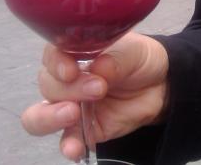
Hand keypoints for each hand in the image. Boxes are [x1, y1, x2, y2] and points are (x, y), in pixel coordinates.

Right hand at [21, 32, 168, 160]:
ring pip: (40, 115)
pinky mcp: (84, 130)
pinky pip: (67, 140)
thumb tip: (99, 68)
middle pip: (47, 85)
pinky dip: (68, 145)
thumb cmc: (140, 59)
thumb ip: (114, 59)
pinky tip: (75, 148)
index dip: (56, 63)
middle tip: (98, 88)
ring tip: (72, 114)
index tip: (71, 70)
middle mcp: (66, 80)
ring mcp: (71, 106)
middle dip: (70, 88)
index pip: (51, 55)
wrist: (160, 84)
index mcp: (74, 53)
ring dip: (50, 117)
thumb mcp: (133, 51)